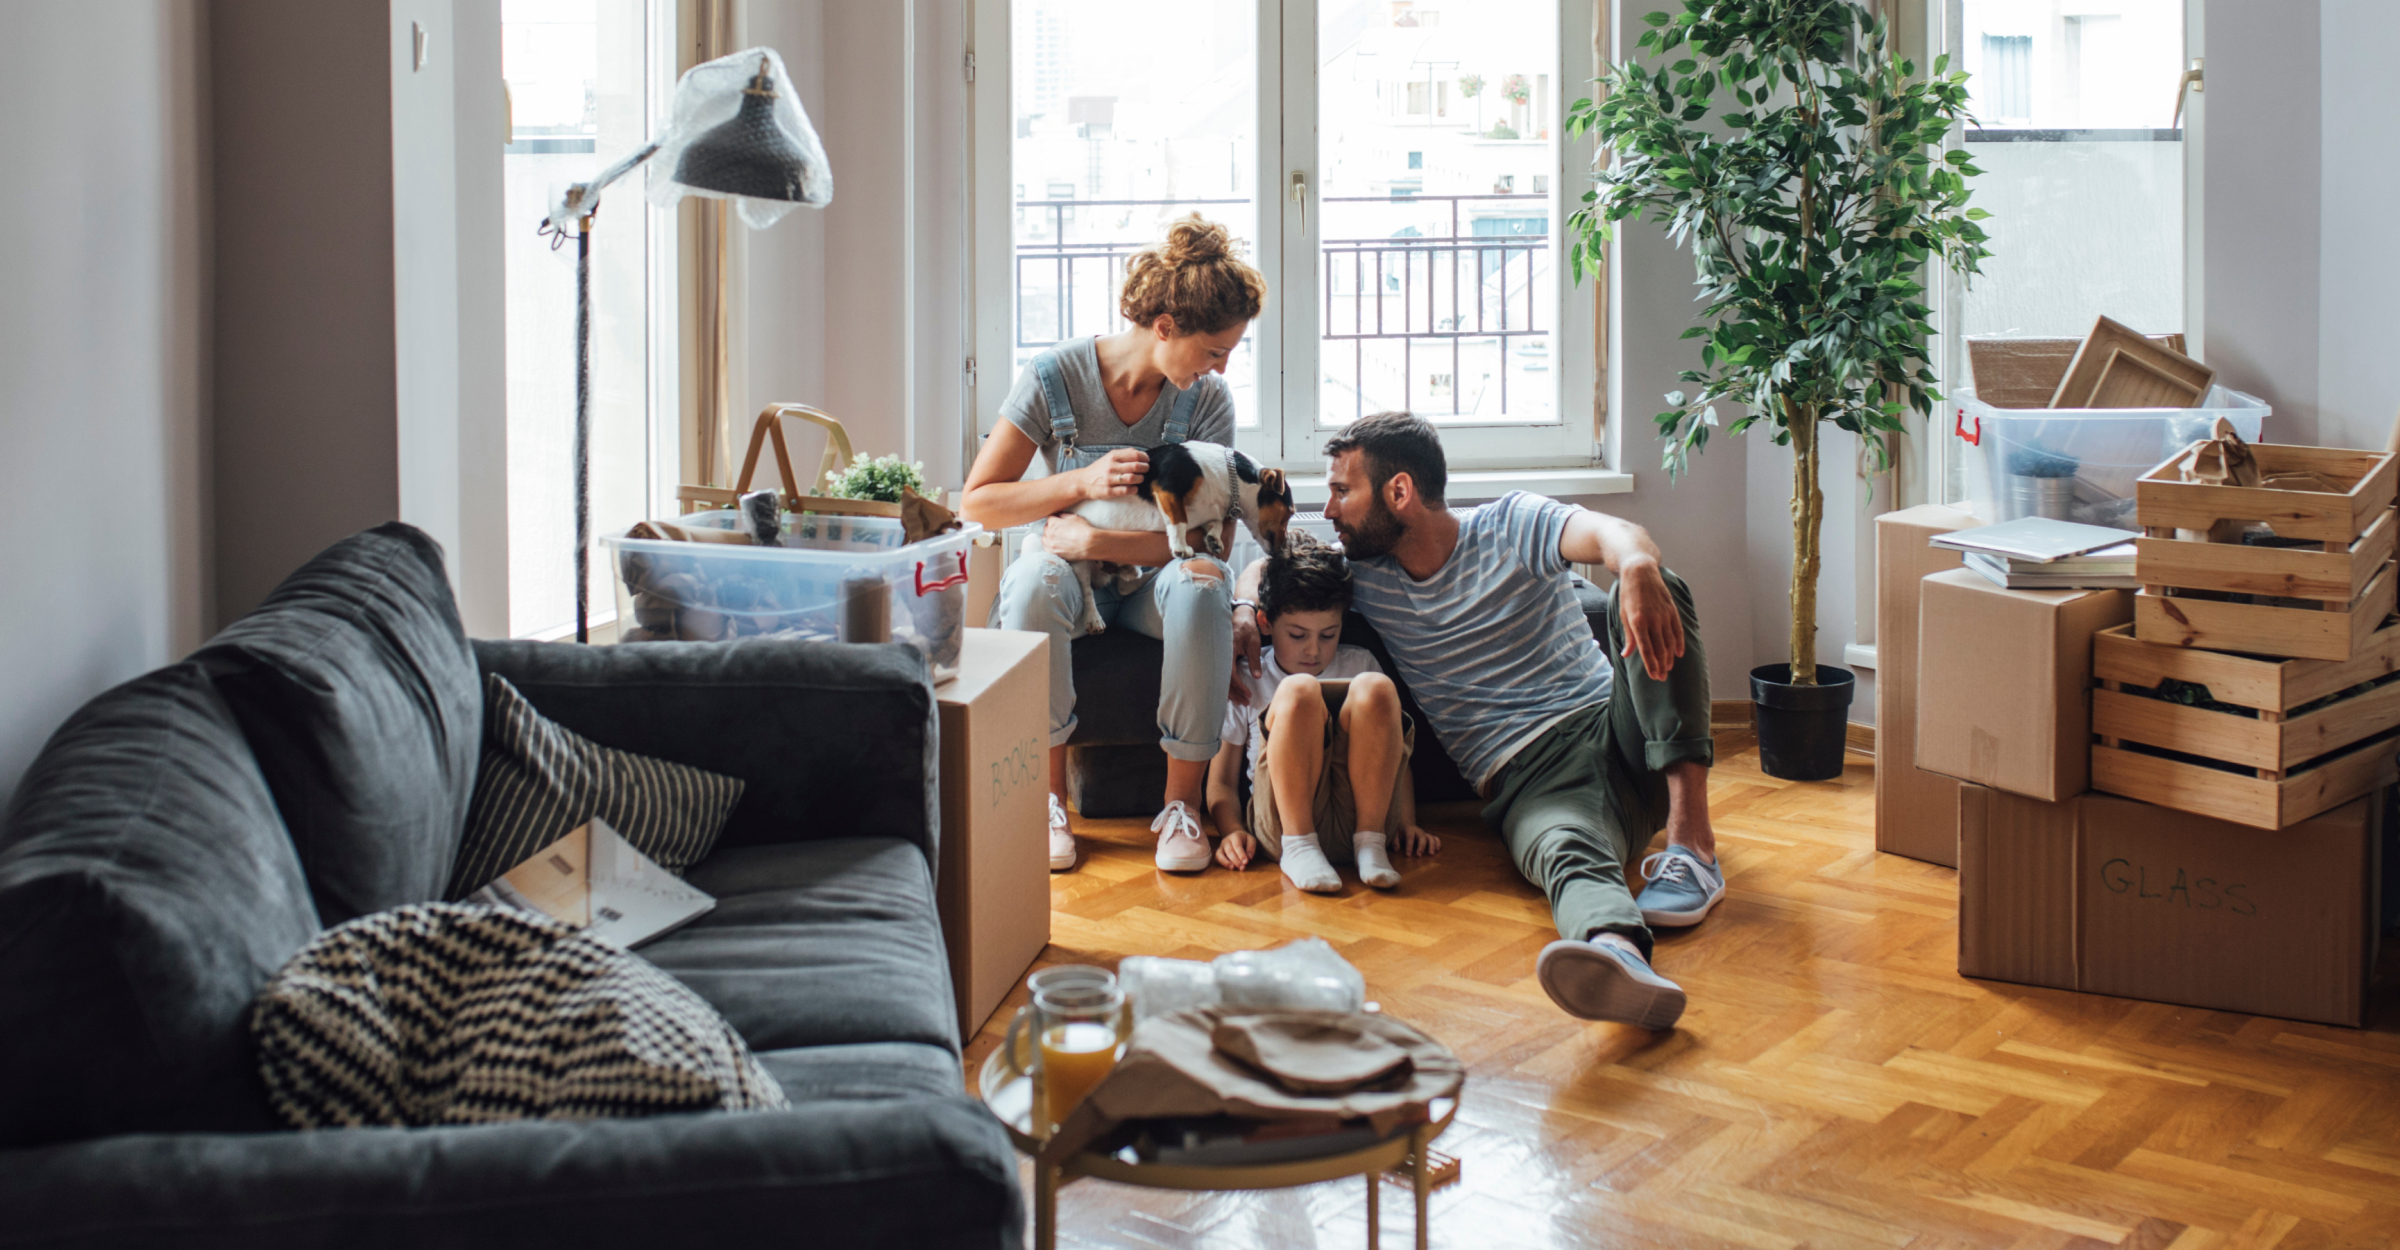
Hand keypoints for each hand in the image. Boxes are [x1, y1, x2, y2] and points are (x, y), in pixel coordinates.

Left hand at [1041, 513, 1100, 561]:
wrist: (1090, 544)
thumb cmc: (1084, 530)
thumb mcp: (1074, 517)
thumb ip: (1063, 515)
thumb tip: (1059, 516)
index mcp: (1053, 523)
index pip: (1050, 518)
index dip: (1055, 519)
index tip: (1059, 521)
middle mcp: (1049, 533)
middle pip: (1046, 528)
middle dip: (1051, 528)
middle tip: (1059, 530)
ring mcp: (1051, 544)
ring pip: (1044, 539)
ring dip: (1048, 537)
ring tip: (1056, 538)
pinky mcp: (1054, 553)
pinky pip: (1046, 548)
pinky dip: (1048, 546)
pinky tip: (1055, 545)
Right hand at [1077, 448, 1148, 501]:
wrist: (1083, 481)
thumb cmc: (1099, 469)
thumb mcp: (1109, 457)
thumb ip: (1123, 455)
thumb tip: (1142, 455)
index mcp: (1113, 456)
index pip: (1135, 454)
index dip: (1144, 458)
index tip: (1146, 460)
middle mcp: (1111, 467)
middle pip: (1136, 466)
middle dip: (1145, 468)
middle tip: (1145, 470)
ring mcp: (1110, 479)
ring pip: (1132, 478)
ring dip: (1140, 479)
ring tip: (1140, 479)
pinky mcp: (1109, 491)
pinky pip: (1126, 490)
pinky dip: (1134, 489)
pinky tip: (1134, 488)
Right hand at [1216, 829, 1255, 870]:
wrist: (1236, 836)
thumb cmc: (1244, 840)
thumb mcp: (1251, 839)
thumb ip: (1251, 847)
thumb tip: (1249, 857)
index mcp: (1235, 836)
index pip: (1237, 846)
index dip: (1241, 855)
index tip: (1246, 862)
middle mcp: (1226, 841)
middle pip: (1229, 851)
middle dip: (1236, 860)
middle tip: (1242, 868)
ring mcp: (1221, 846)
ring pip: (1220, 854)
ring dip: (1226, 862)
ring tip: (1233, 868)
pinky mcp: (1218, 852)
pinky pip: (1217, 858)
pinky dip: (1222, 863)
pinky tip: (1229, 867)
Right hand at [1229, 604, 1263, 704]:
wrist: (1239, 616)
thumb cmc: (1247, 628)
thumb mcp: (1253, 643)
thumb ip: (1254, 660)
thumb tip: (1257, 676)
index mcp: (1228, 652)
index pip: (1231, 674)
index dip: (1239, 686)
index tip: (1248, 694)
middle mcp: (1221, 656)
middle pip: (1224, 680)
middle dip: (1235, 693)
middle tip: (1245, 702)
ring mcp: (1220, 658)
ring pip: (1222, 679)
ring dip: (1231, 692)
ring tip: (1241, 701)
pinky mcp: (1222, 659)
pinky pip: (1222, 675)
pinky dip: (1227, 685)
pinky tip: (1233, 693)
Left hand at [1396, 825, 1441, 856]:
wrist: (1406, 822)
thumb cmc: (1400, 830)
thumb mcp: (1395, 834)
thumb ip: (1395, 842)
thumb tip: (1396, 850)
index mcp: (1409, 830)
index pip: (1410, 837)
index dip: (1409, 846)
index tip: (1408, 855)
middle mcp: (1419, 831)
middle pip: (1422, 837)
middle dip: (1422, 847)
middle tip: (1419, 855)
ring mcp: (1424, 833)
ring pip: (1431, 837)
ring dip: (1432, 845)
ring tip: (1432, 854)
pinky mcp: (1428, 836)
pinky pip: (1435, 838)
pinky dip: (1438, 843)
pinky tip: (1438, 850)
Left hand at [1616, 557, 1685, 682]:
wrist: (1640, 571)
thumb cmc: (1629, 594)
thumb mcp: (1623, 614)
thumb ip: (1628, 636)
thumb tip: (1627, 655)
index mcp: (1637, 622)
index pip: (1646, 649)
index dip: (1651, 665)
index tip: (1654, 676)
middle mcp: (1652, 619)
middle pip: (1659, 648)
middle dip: (1661, 665)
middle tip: (1661, 678)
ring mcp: (1664, 614)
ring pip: (1669, 641)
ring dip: (1669, 657)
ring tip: (1668, 668)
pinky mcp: (1671, 610)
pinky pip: (1677, 630)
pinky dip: (1679, 642)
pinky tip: (1678, 653)